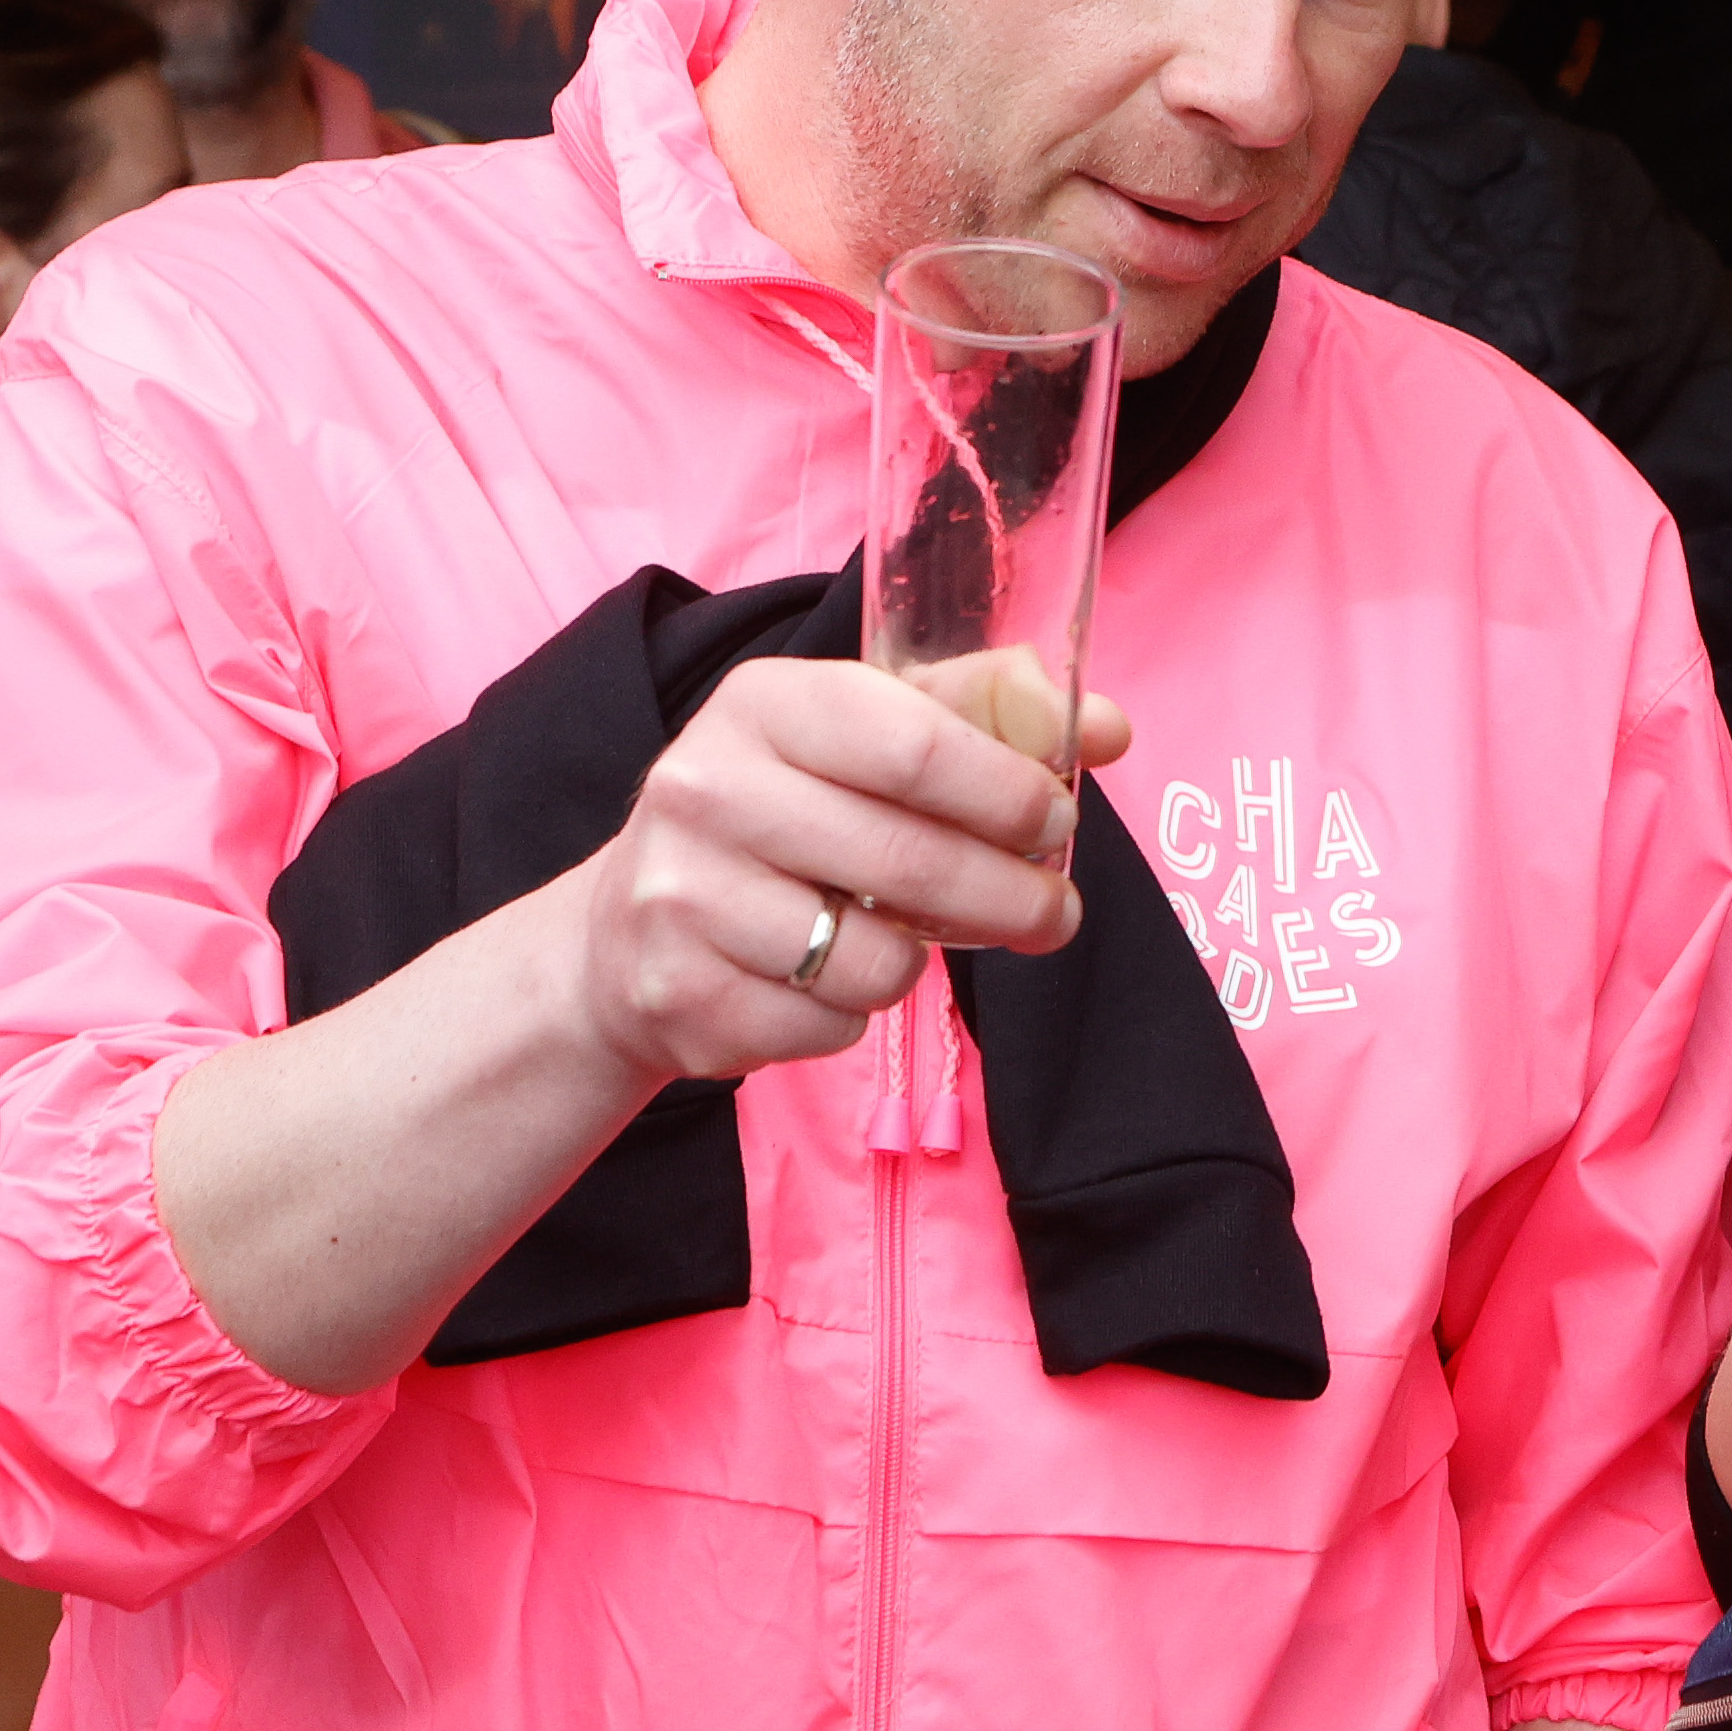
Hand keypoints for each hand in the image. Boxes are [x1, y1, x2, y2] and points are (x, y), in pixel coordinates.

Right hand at [564, 659, 1129, 1085]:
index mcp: (764, 704)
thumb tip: (1109, 728)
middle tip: (1054, 914)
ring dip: (918, 966)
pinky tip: (821, 980)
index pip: (914, 745)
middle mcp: (707, 788)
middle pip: (910, 862)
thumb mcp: (858, 736)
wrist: (621, 932)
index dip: (1006, 792)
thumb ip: (981, 717)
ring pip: (875, 961)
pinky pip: (826, 1026)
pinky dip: (850, 1016)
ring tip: (899, 942)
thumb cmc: (777, 817)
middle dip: (1012, 898)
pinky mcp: (680, 993)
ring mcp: (682, 896)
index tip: (1057, 821)